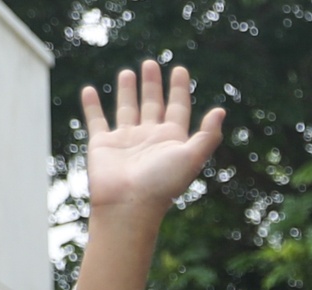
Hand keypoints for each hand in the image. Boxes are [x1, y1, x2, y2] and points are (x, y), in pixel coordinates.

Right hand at [82, 61, 224, 214]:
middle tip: (151, 63)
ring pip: (127, 108)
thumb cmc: (163, 183)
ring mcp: (126, 140)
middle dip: (153, 85)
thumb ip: (207, 135)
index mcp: (172, 140)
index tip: (179, 69)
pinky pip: (96, 119)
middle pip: (153, 104)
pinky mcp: (103, 144)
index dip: (179, 89)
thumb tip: (221, 110)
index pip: (178, 108)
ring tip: (128, 72)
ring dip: (128, 91)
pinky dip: (92, 105)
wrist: (129, 203)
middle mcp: (150, 138)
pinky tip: (90, 90)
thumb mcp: (191, 157)